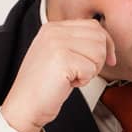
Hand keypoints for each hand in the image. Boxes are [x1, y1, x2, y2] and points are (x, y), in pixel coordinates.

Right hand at [0, 18, 116, 131]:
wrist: (24, 106)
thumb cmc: (44, 85)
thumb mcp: (59, 55)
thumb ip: (77, 42)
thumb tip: (107, 43)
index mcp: (53, 28)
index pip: (94, 26)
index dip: (106, 45)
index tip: (107, 60)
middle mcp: (54, 31)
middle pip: (100, 37)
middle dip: (99, 59)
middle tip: (82, 72)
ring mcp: (56, 44)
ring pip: (98, 52)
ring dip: (91, 70)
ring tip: (72, 77)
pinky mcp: (62, 60)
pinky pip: (91, 68)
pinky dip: (84, 81)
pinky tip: (68, 83)